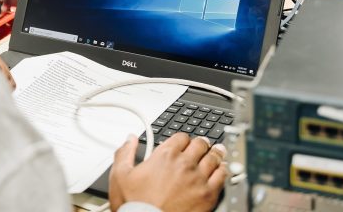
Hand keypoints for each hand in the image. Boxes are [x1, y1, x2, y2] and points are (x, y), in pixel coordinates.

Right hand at [108, 134, 227, 211]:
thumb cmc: (135, 205)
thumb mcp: (120, 175)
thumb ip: (125, 153)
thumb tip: (129, 139)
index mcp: (165, 156)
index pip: (181, 137)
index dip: (183, 138)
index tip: (184, 142)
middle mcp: (184, 163)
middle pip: (200, 144)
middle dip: (201, 143)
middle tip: (203, 144)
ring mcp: (198, 178)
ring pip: (213, 157)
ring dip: (215, 153)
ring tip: (217, 152)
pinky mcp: (208, 195)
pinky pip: (221, 176)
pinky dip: (222, 170)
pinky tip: (222, 170)